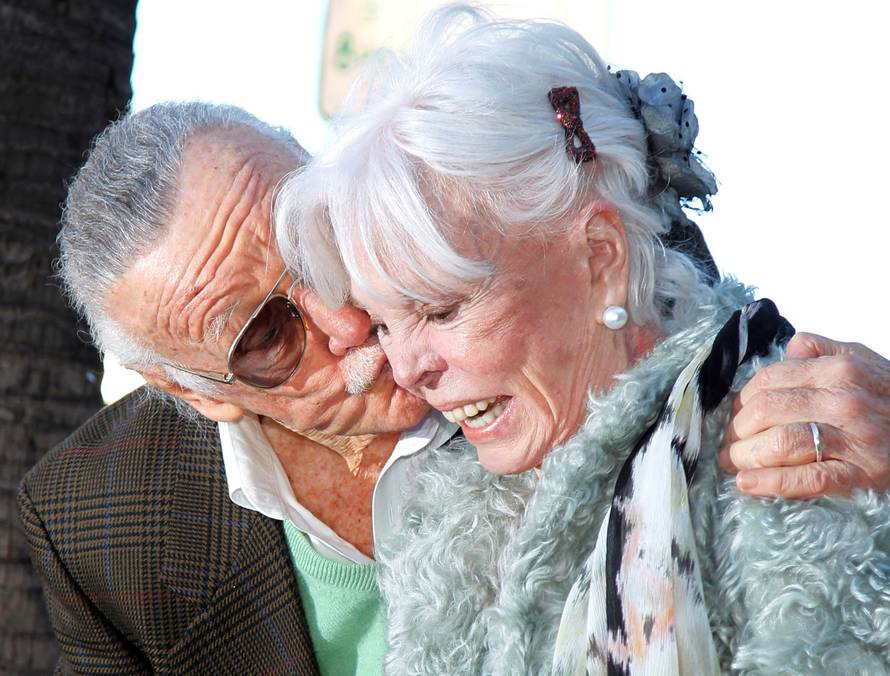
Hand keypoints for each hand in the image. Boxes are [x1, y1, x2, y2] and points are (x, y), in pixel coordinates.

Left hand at [719, 332, 889, 497]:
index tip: (733, 417)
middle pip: (766, 412)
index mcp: (839, 370)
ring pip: (780, 444)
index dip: (741, 402)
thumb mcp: (864, 362)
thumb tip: (790, 349)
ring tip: (734, 464)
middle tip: (728, 445)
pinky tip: (747, 485)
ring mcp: (854, 440)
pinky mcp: (863, 475)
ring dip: (746, 457)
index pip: (768, 382)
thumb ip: (823, 351)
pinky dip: (770, 484)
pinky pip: (807, 479)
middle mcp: (845, 401)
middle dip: (737, 431)